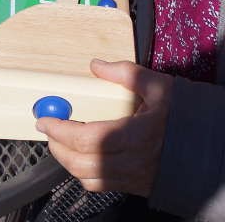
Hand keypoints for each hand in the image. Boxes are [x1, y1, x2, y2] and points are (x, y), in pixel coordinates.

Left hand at [36, 60, 171, 194]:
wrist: (209, 145)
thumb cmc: (182, 114)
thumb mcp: (157, 85)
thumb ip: (125, 73)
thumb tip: (95, 65)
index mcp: (136, 135)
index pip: (88, 139)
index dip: (60, 130)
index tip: (43, 118)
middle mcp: (133, 162)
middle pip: (82, 163)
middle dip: (56, 146)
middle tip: (46, 128)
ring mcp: (133, 178)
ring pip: (88, 178)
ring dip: (66, 161)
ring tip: (57, 141)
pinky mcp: (134, 186)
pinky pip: (100, 186)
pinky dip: (82, 173)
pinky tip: (78, 156)